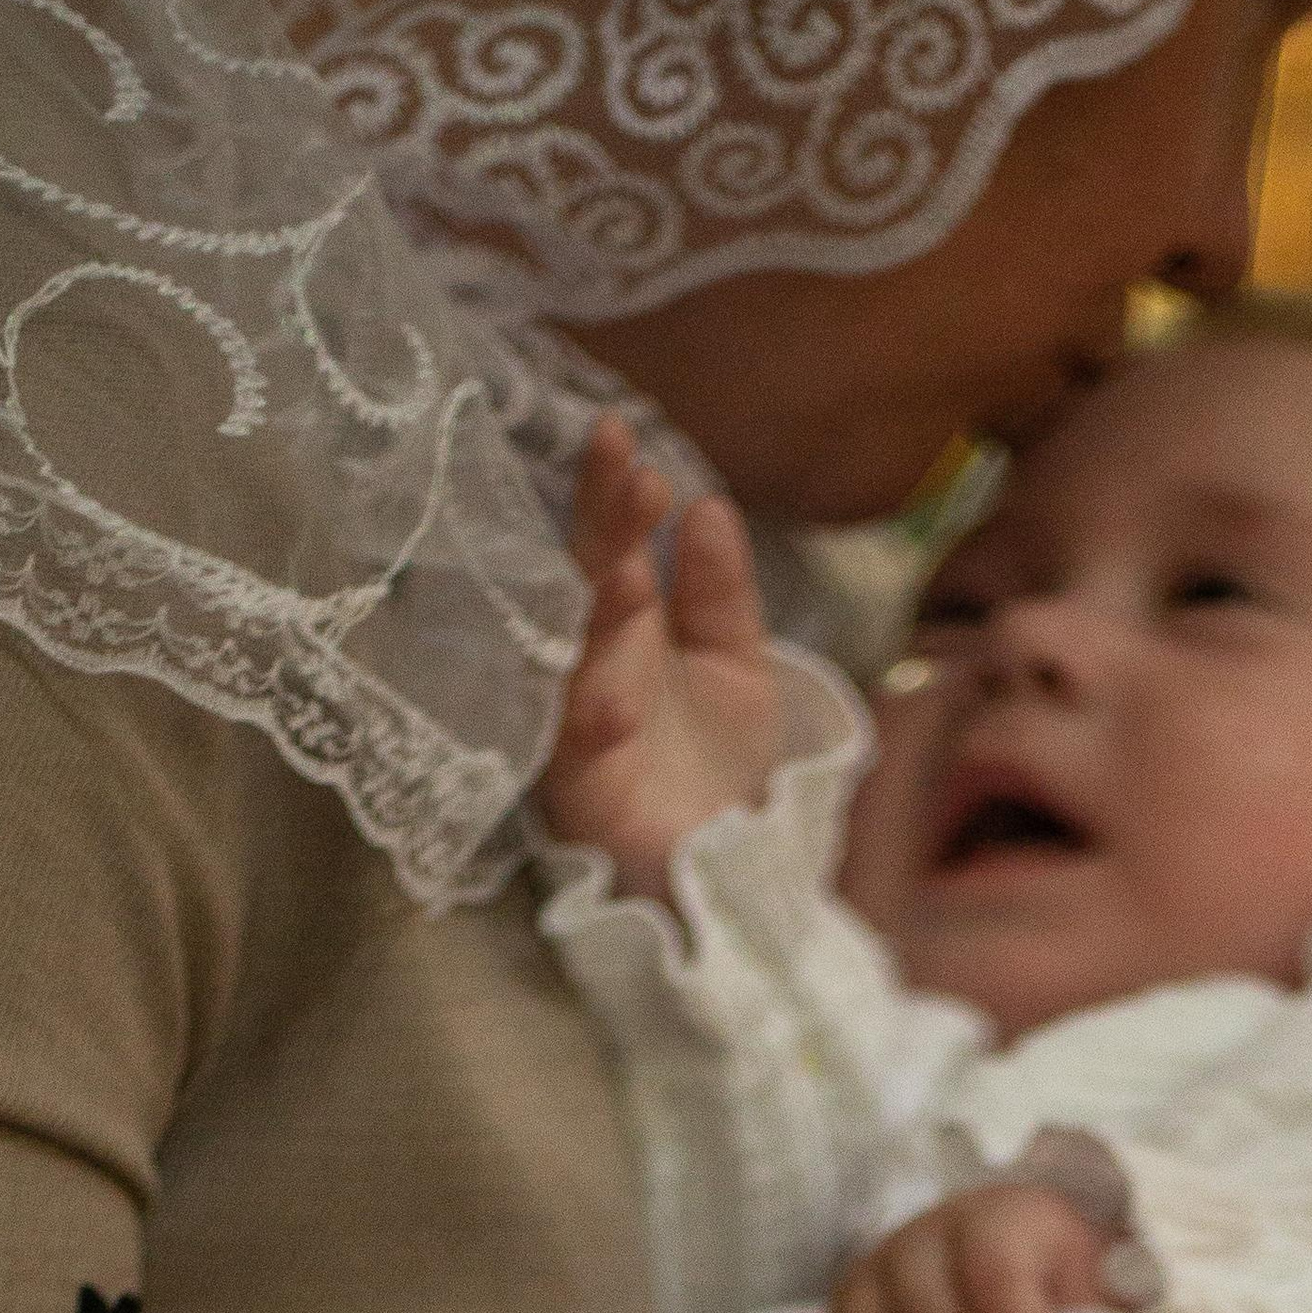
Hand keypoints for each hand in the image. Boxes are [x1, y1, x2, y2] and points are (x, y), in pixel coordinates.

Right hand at [540, 416, 779, 899]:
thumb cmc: (717, 771)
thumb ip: (721, 594)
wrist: (729, 876)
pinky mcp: (579, 798)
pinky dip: (590, 726)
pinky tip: (607, 698)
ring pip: (575, 663)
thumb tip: (707, 506)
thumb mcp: (736, 668)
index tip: (623, 436)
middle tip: (619, 461)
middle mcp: (589, 670)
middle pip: (584, 586)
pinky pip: (575, 757)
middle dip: (599, 526)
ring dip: (597, 616)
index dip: (612, 496)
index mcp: (623, 632)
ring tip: (627, 569)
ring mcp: (576, 732)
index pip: (609, 548)